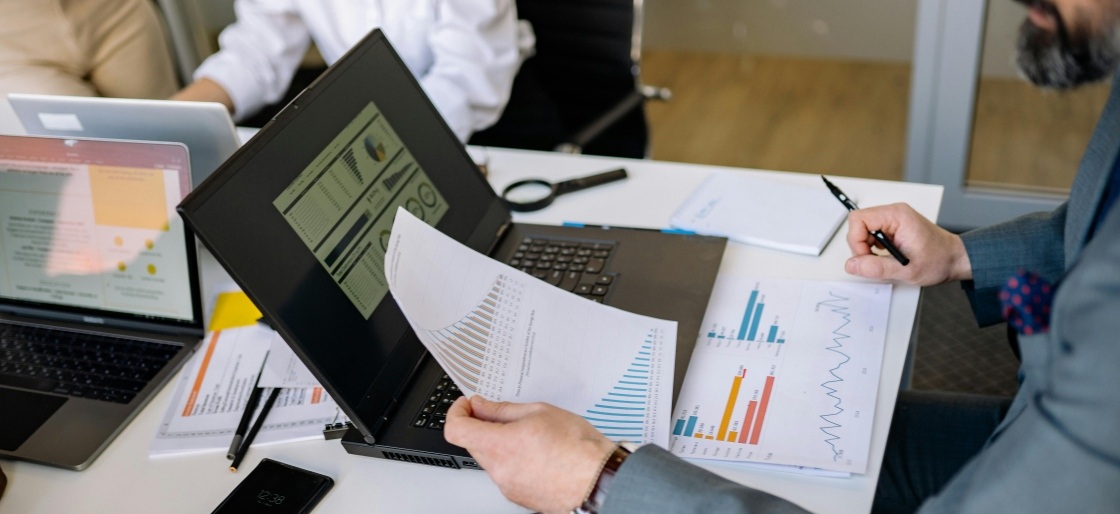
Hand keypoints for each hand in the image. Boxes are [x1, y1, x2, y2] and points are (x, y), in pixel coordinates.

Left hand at [444, 396, 614, 513]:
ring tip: (530, 434)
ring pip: (491, 459)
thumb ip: (501, 410)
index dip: (457, 412)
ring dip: (500, 444)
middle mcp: (499, 470)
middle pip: (473, 443)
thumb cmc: (577, 447)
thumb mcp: (538, 412)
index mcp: (499, 445)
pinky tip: (536, 452)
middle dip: (482, 426)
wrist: (599, 479)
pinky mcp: (518, 496)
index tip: (468, 405)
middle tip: (502, 414)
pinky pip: (505, 473)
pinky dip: (513, 460)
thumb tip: (480, 406)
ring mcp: (507, 486)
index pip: (456, 430)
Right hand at [844, 203, 970, 284]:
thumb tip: (852, 265)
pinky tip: (886, 257)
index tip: (865, 258)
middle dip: (860, 246)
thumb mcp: (906, 270)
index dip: (856, 241)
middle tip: (874, 262)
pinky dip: (873, 249)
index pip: (858, 219)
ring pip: (863, 230)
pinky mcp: (893, 228)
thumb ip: (876, 267)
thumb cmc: (939, 260)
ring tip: (883, 261)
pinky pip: (871, 234)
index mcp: (897, 216)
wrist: (955, 259)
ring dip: (867, 248)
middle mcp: (893, 214)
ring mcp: (893, 220)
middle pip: (858, 224)